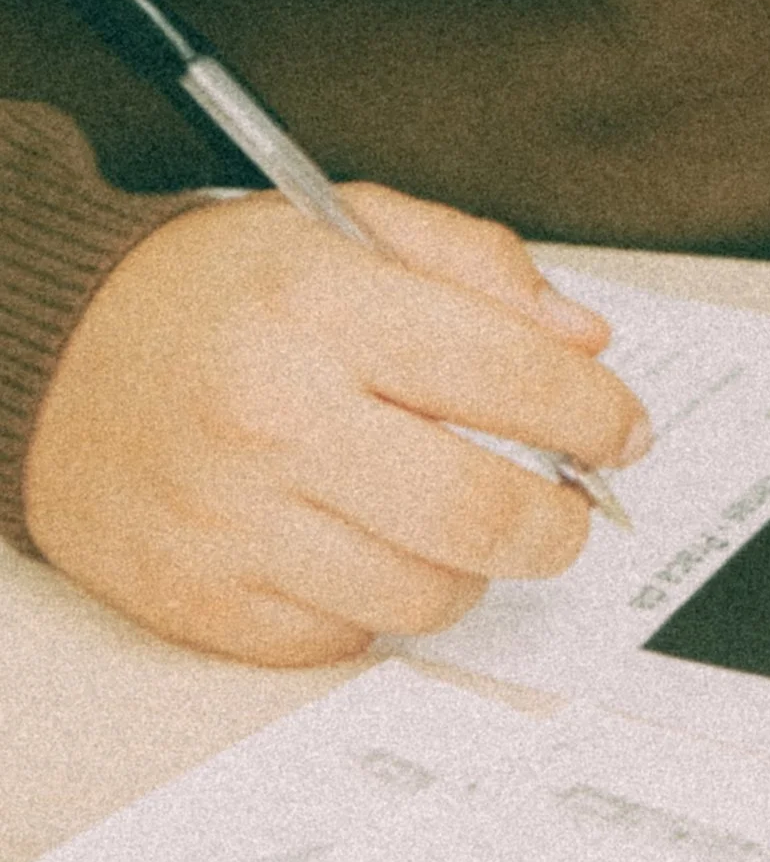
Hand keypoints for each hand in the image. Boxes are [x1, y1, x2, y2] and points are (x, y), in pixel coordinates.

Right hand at [22, 186, 650, 665]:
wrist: (45, 358)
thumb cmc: (210, 296)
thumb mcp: (342, 226)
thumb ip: (475, 265)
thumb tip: (584, 342)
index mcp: (321, 308)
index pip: (515, 377)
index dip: (599, 414)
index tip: (620, 430)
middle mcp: (276, 420)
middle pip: (487, 515)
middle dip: (561, 521)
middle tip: (567, 506)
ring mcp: (235, 523)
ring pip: (429, 593)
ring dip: (471, 567)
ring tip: (450, 518)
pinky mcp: (204, 601)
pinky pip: (347, 635)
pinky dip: (377, 599)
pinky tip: (358, 544)